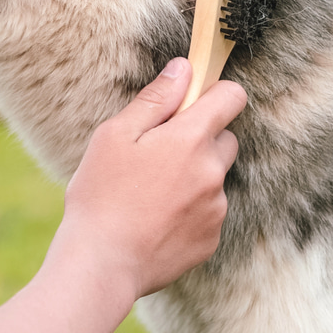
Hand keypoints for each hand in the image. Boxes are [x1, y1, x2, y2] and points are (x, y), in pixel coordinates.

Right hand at [60, 58, 245, 299]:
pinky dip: (190, 210)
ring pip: (214, 178)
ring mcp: (216, 209)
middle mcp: (213, 172)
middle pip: (225, 139)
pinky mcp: (211, 239)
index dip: (215, 93)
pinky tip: (156, 219)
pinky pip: (209, 212)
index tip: (192, 102)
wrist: (102, 264)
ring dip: (194, 177)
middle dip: (200, 139)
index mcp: (191, 139)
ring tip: (151, 193)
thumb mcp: (115, 135)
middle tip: (158, 154)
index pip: (231, 98)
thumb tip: (184, 69)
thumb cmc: (101, 195)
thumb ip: (156, 100)